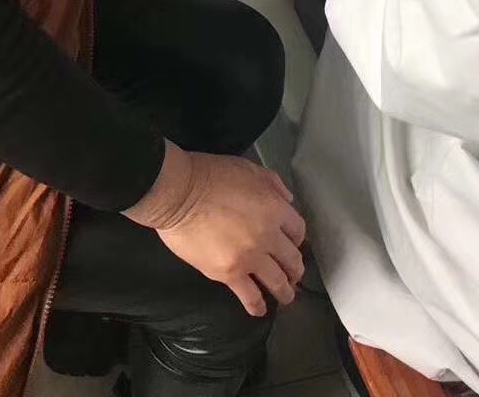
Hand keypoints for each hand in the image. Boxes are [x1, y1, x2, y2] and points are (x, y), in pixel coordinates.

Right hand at [127, 146, 305, 315]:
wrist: (180, 193)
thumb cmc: (212, 175)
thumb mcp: (249, 168)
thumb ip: (273, 184)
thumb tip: (287, 201)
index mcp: (274, 208)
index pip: (298, 230)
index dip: (297, 240)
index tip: (293, 245)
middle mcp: (268, 236)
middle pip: (292, 259)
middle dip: (296, 270)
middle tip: (294, 275)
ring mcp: (250, 257)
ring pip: (277, 282)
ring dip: (285, 292)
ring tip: (286, 297)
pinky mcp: (228, 274)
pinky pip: (250, 296)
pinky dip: (257, 306)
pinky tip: (260, 310)